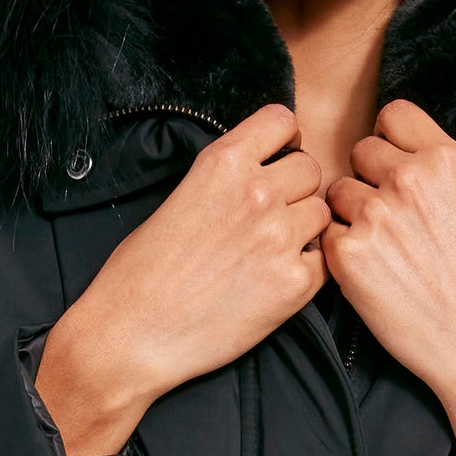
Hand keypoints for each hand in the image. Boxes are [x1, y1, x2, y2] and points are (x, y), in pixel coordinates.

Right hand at [34, 105, 330, 454]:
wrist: (131, 335)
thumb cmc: (139, 273)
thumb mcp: (177, 198)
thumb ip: (224, 180)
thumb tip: (259, 173)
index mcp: (222, 164)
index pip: (281, 120)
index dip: (284, 140)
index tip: (278, 158)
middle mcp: (257, 193)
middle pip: (310, 168)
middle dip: (296, 187)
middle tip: (272, 214)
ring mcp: (280, 238)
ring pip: (321, 213)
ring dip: (305, 227)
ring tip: (272, 250)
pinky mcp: (294, 284)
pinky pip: (324, 260)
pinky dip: (308, 267)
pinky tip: (275, 279)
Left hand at [323, 99, 455, 455]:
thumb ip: (432, 174)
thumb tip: (389, 156)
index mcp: (446, 160)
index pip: (393, 114)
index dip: (389, 141)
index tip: (394, 165)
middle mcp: (409, 179)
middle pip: (359, 152)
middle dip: (368, 179)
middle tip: (392, 220)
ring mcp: (374, 215)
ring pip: (337, 194)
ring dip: (350, 217)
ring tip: (386, 253)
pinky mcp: (347, 256)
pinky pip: (326, 236)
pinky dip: (340, 254)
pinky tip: (372, 276)